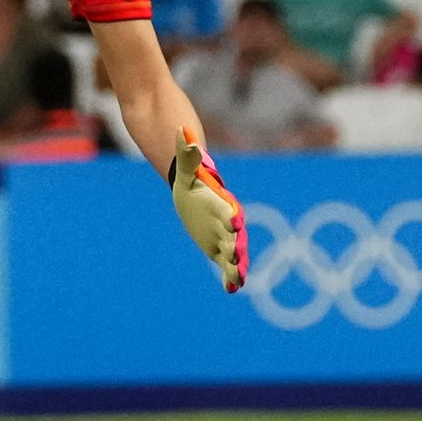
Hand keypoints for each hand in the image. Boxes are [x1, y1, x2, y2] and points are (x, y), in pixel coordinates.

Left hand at [170, 128, 247, 292]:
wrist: (195, 190)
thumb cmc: (193, 178)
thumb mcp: (187, 168)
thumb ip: (187, 152)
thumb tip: (181, 131)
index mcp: (223, 202)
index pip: (230, 209)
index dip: (232, 216)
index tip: (234, 222)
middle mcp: (228, 220)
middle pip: (236, 235)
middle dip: (237, 247)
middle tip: (237, 260)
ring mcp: (224, 235)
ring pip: (234, 252)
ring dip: (237, 266)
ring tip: (239, 281)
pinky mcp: (218, 246)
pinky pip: (225, 262)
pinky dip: (230, 275)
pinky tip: (232, 289)